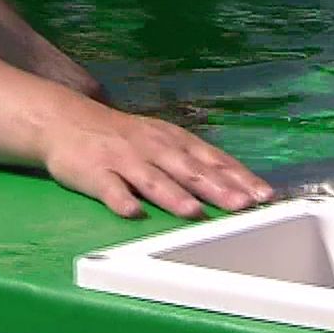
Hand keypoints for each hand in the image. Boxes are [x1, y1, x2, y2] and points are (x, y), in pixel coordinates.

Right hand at [43, 105, 274, 218]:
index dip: (239, 177)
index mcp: (175, 142)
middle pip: (190, 170)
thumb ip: (196, 163)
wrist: (69, 120)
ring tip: (194, 212)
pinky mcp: (94, 173)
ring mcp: (124, 160)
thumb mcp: (164, 141)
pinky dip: (121, 200)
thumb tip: (237, 186)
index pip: (214, 160)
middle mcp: (155, 149)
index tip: (264, 195)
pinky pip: (109, 188)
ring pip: (153, 179)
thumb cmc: (126, 137)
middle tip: (243, 205)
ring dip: (174, 196)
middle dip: (218, 188)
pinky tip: (132, 212)